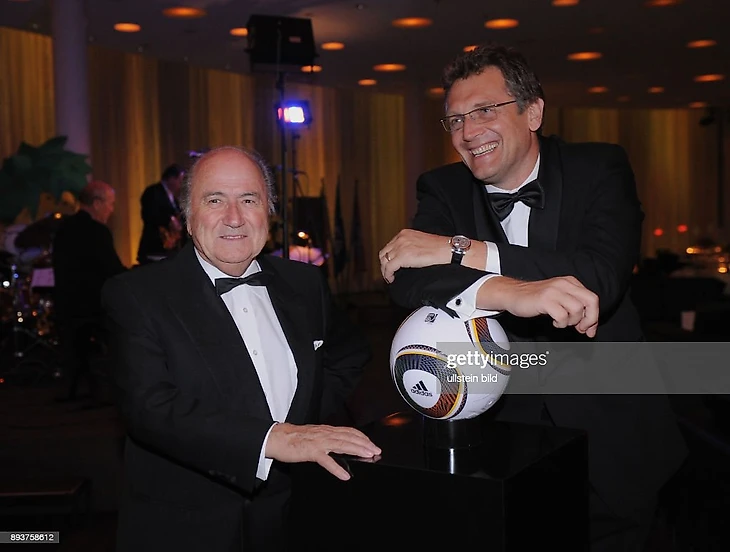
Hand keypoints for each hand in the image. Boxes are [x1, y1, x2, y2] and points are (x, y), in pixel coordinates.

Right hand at [265, 423, 381, 480]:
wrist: (277, 437)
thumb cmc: (294, 438)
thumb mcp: (314, 435)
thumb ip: (327, 439)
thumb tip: (339, 444)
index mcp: (326, 430)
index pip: (349, 431)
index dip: (362, 437)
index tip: (372, 444)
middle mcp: (325, 434)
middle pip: (349, 437)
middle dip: (365, 444)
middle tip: (376, 451)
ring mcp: (319, 442)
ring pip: (342, 445)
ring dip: (357, 450)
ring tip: (368, 457)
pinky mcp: (311, 452)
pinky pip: (326, 460)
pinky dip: (337, 468)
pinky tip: (345, 475)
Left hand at [379, 230, 450, 282]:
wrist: (446, 249)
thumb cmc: (438, 247)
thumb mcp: (419, 241)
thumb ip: (410, 245)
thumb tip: (405, 255)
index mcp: (404, 234)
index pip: (389, 246)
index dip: (388, 256)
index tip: (389, 263)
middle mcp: (400, 239)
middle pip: (384, 253)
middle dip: (384, 264)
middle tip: (387, 271)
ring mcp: (400, 247)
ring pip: (384, 261)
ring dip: (385, 270)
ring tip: (389, 276)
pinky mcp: (402, 257)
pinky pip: (389, 268)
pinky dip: (388, 275)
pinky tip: (391, 278)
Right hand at [479, 276, 598, 337]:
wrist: (512, 294)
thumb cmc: (534, 298)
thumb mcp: (558, 298)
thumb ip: (574, 307)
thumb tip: (589, 327)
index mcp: (570, 282)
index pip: (592, 299)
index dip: (594, 317)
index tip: (589, 329)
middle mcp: (564, 284)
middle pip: (591, 301)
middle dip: (589, 319)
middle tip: (580, 328)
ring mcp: (554, 291)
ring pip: (577, 309)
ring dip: (572, 321)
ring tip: (562, 322)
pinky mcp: (545, 300)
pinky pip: (562, 315)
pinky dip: (561, 323)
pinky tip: (554, 321)